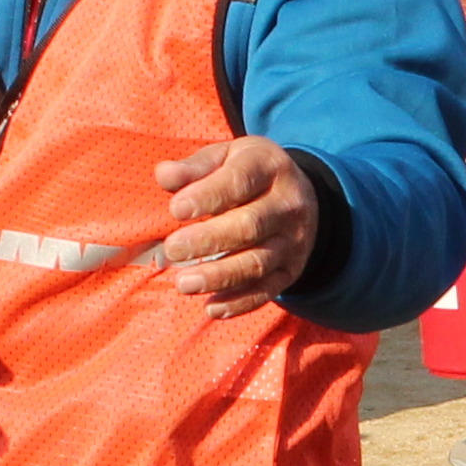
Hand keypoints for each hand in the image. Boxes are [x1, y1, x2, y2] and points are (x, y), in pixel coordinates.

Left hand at [152, 137, 318, 305]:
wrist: (301, 197)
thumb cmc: (249, 174)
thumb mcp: (226, 157)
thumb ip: (195, 167)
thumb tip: (163, 175)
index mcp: (269, 168)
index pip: (240, 182)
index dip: (208, 196)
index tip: (176, 210)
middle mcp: (287, 205)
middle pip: (249, 226)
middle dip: (208, 240)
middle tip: (172, 250)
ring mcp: (292, 241)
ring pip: (257, 263)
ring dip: (219, 276)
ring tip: (183, 283)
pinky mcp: (291, 270)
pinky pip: (268, 290)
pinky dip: (240, 302)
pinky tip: (211, 308)